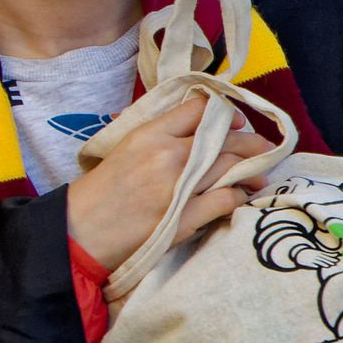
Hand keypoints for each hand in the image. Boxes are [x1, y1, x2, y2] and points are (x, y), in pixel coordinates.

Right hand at [67, 98, 271, 268]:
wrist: (79, 232)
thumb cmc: (101, 191)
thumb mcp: (125, 148)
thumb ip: (160, 134)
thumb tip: (197, 122)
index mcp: (150, 134)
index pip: (201, 110)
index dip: (225, 116)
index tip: (237, 125)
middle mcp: (168, 155)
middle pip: (227, 140)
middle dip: (252, 144)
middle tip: (264, 150)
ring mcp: (179, 187)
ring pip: (232, 167)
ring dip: (252, 172)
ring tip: (258, 177)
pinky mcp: (184, 217)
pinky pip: (225, 200)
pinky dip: (237, 197)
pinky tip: (238, 198)